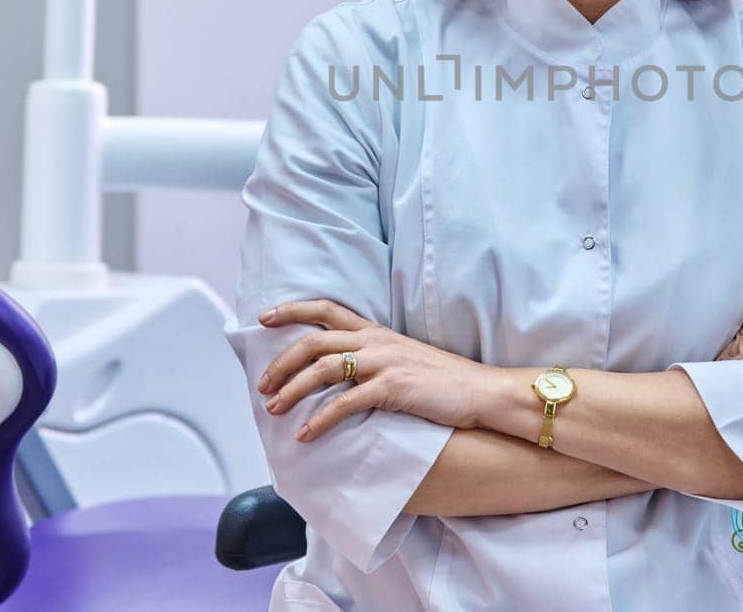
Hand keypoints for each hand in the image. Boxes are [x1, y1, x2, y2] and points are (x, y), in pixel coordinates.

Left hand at [255, 299, 489, 440]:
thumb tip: (343, 373)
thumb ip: (375, 358)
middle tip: (262, 384)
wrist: (481, 391)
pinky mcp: (392, 388)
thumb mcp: (404, 358)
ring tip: (273, 408)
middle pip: (314, 340)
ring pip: (323, 368)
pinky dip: (320, 419)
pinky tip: (305, 434)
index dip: (292, 310)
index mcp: (376, 331)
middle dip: (281, 361)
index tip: (264, 317)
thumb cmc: (444, 381)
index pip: (326, 309)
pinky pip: (345, 402)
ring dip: (292, 389)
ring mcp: (384, 363)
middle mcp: (376, 341)